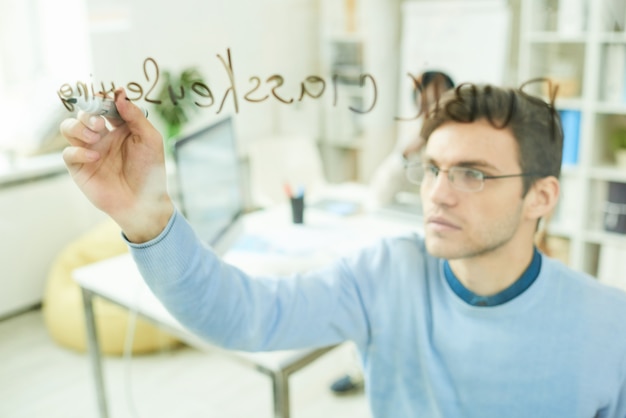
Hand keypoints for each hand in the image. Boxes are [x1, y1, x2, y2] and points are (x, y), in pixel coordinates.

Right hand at [61, 88, 173, 242]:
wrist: (144, 201)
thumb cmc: (150, 171)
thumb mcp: (150, 139)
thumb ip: (136, 116)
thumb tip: (119, 95)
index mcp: (120, 129)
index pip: (105, 106)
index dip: (104, 99)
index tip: (109, 96)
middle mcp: (102, 137)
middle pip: (84, 113)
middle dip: (89, 113)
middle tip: (100, 122)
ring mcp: (89, 151)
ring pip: (69, 128)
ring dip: (78, 127)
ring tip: (95, 136)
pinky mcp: (80, 168)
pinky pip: (68, 153)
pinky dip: (79, 152)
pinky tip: (96, 158)